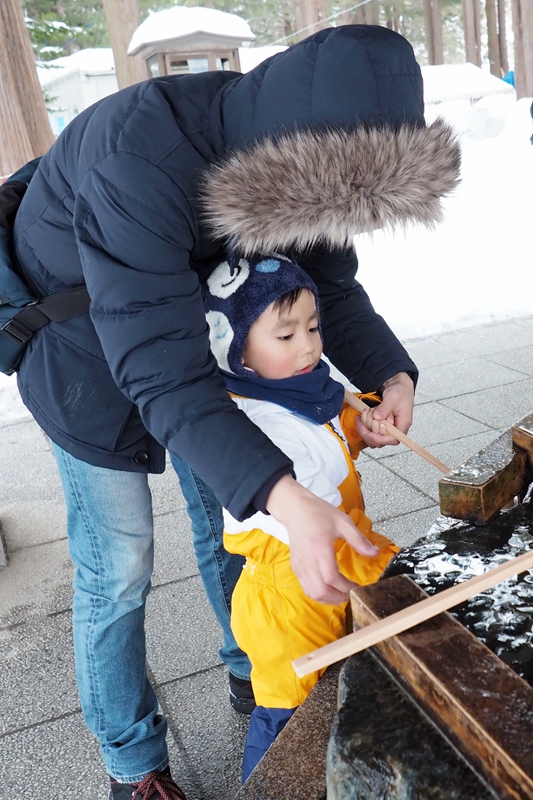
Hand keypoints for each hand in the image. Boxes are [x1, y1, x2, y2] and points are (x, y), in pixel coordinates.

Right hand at [266, 474, 378, 603]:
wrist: (295, 509)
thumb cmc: (318, 514)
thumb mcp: (342, 522)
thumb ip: (358, 540)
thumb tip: (375, 553)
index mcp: (319, 548)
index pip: (331, 577)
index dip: (345, 587)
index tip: (357, 586)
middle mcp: (307, 560)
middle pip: (321, 590)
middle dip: (338, 597)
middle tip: (351, 593)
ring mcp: (300, 565)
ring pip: (312, 593)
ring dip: (328, 598)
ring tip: (342, 593)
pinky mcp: (296, 567)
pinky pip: (306, 587)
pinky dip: (319, 593)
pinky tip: (329, 588)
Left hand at [356, 371, 413, 448]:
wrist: (398, 386)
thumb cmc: (400, 391)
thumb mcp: (392, 397)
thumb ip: (385, 407)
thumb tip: (377, 417)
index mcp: (402, 424)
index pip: (393, 439)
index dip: (380, 438)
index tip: (371, 432)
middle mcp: (395, 430)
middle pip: (380, 440)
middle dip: (370, 428)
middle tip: (369, 412)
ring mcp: (387, 429)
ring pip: (372, 437)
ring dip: (366, 425)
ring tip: (368, 411)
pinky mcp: (381, 426)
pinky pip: (370, 431)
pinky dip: (364, 424)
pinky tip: (365, 414)